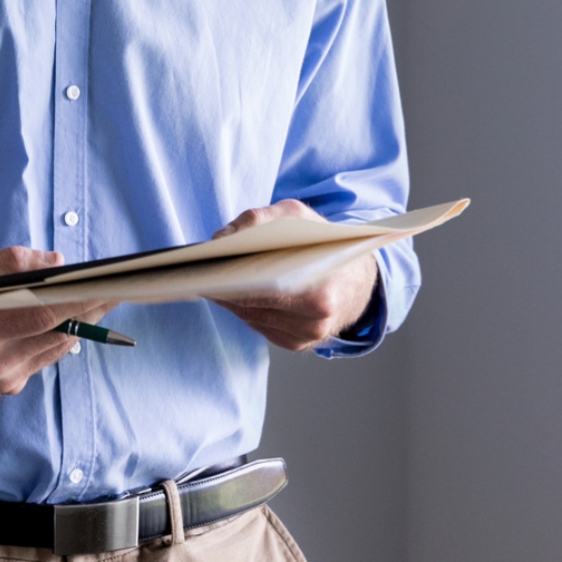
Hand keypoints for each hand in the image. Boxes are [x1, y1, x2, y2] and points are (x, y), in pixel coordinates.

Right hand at [0, 246, 113, 395]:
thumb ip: (12, 263)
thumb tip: (57, 262)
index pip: (47, 313)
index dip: (83, 299)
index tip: (110, 284)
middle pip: (59, 334)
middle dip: (90, 309)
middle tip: (114, 289)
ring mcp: (1, 380)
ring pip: (55, 349)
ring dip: (76, 324)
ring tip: (94, 299)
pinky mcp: (3, 388)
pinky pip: (41, 359)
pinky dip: (53, 338)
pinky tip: (58, 320)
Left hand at [210, 201, 380, 351]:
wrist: (360, 279)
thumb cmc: (327, 243)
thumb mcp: (299, 216)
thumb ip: (260, 218)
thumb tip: (220, 237)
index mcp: (319, 293)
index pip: (260, 290)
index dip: (228, 279)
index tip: (205, 267)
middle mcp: (314, 323)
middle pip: (251, 306)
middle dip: (224, 287)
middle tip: (200, 271)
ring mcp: (305, 338)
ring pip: (251, 318)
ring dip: (231, 298)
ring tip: (213, 277)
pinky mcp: (297, 344)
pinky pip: (260, 325)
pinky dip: (246, 308)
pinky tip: (236, 292)